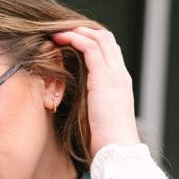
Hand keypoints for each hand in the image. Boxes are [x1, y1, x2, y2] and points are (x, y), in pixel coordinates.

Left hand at [51, 26, 139, 157]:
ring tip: (57, 31)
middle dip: (84, 30)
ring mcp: (114, 74)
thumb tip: (79, 108)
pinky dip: (75, 39)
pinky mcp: (104, 77)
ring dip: (77, 31)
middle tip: (63, 30)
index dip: (91, 41)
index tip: (72, 41)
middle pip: (106, 39)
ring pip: (99, 38)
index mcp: (120, 84)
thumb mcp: (98, 118)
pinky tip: (60, 39)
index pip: (109, 51)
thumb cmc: (105, 141)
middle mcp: (120, 75)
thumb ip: (92, 106)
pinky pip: (90, 48)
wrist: (116, 148)